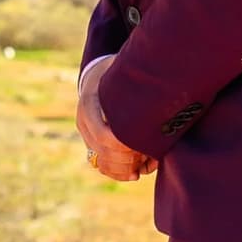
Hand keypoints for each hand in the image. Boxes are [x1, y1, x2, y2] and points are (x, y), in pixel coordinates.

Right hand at [76, 54, 150, 181]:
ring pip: (101, 162)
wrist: (96, 77)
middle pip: (103, 152)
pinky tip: (136, 173)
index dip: (123, 145)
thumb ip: (136, 75)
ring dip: (124, 169)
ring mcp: (86, 135)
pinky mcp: (91, 144)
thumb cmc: (116, 71)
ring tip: (146, 164)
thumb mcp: (122, 68)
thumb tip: (158, 79)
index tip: (144, 145)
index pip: (102, 133)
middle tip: (149, 157)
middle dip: (128, 159)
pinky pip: (101, 166)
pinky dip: (118, 173)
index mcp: (89, 102)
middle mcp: (83, 121)